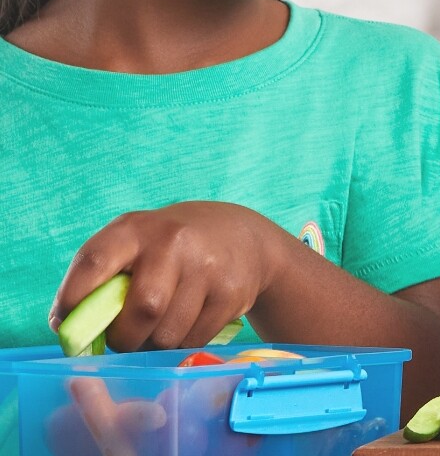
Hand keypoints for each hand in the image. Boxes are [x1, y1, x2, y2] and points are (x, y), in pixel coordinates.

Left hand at [50, 202, 295, 350]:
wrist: (241, 234)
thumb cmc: (169, 246)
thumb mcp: (133, 244)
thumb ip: (98, 278)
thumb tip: (64, 327)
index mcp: (134, 229)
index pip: (93, 264)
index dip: (73, 300)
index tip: (67, 325)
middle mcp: (173, 242)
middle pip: (141, 311)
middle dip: (125, 338)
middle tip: (125, 338)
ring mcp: (207, 267)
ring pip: (168, 335)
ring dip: (155, 344)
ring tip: (158, 329)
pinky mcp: (232, 292)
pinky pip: (195, 339)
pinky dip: (183, 343)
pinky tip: (187, 324)